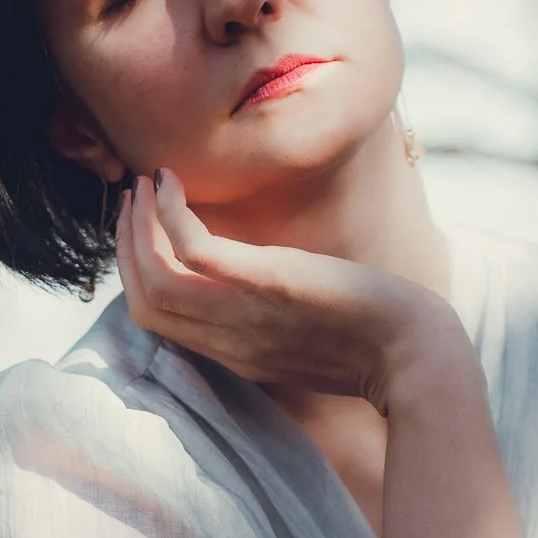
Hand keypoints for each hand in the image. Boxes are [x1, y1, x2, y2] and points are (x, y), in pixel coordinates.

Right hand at [114, 166, 457, 414]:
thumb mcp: (310, 338)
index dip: (136, 274)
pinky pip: (191, 249)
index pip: (157, 321)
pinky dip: (168, 213)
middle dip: (125, 246)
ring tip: (143, 186)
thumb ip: (273, 319)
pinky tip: (170, 182)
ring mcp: (240, 313)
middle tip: (131, 202)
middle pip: (142, 300)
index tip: (142, 234)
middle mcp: (226, 339)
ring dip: (136, 226)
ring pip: (153, 276)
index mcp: (235, 354)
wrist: (412, 354)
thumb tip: (264, 283)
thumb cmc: (377, 343)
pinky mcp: (262, 281)